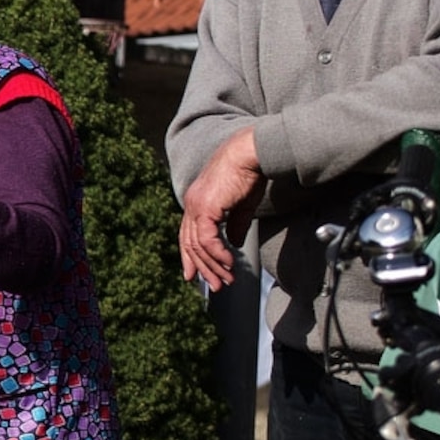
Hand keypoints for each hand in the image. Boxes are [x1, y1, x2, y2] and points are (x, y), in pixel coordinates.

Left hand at [179, 127, 262, 288]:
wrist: (251, 153)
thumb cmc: (249, 173)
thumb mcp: (242, 204)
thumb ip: (235, 224)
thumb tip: (234, 242)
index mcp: (196, 203)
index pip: (187, 236)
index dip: (190, 258)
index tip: (195, 276)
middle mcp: (191, 205)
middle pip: (190, 244)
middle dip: (202, 268)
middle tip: (215, 285)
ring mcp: (195, 205)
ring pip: (198, 245)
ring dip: (213, 265)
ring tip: (226, 279)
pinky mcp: (205, 207)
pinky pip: (206, 238)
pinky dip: (217, 253)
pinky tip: (228, 263)